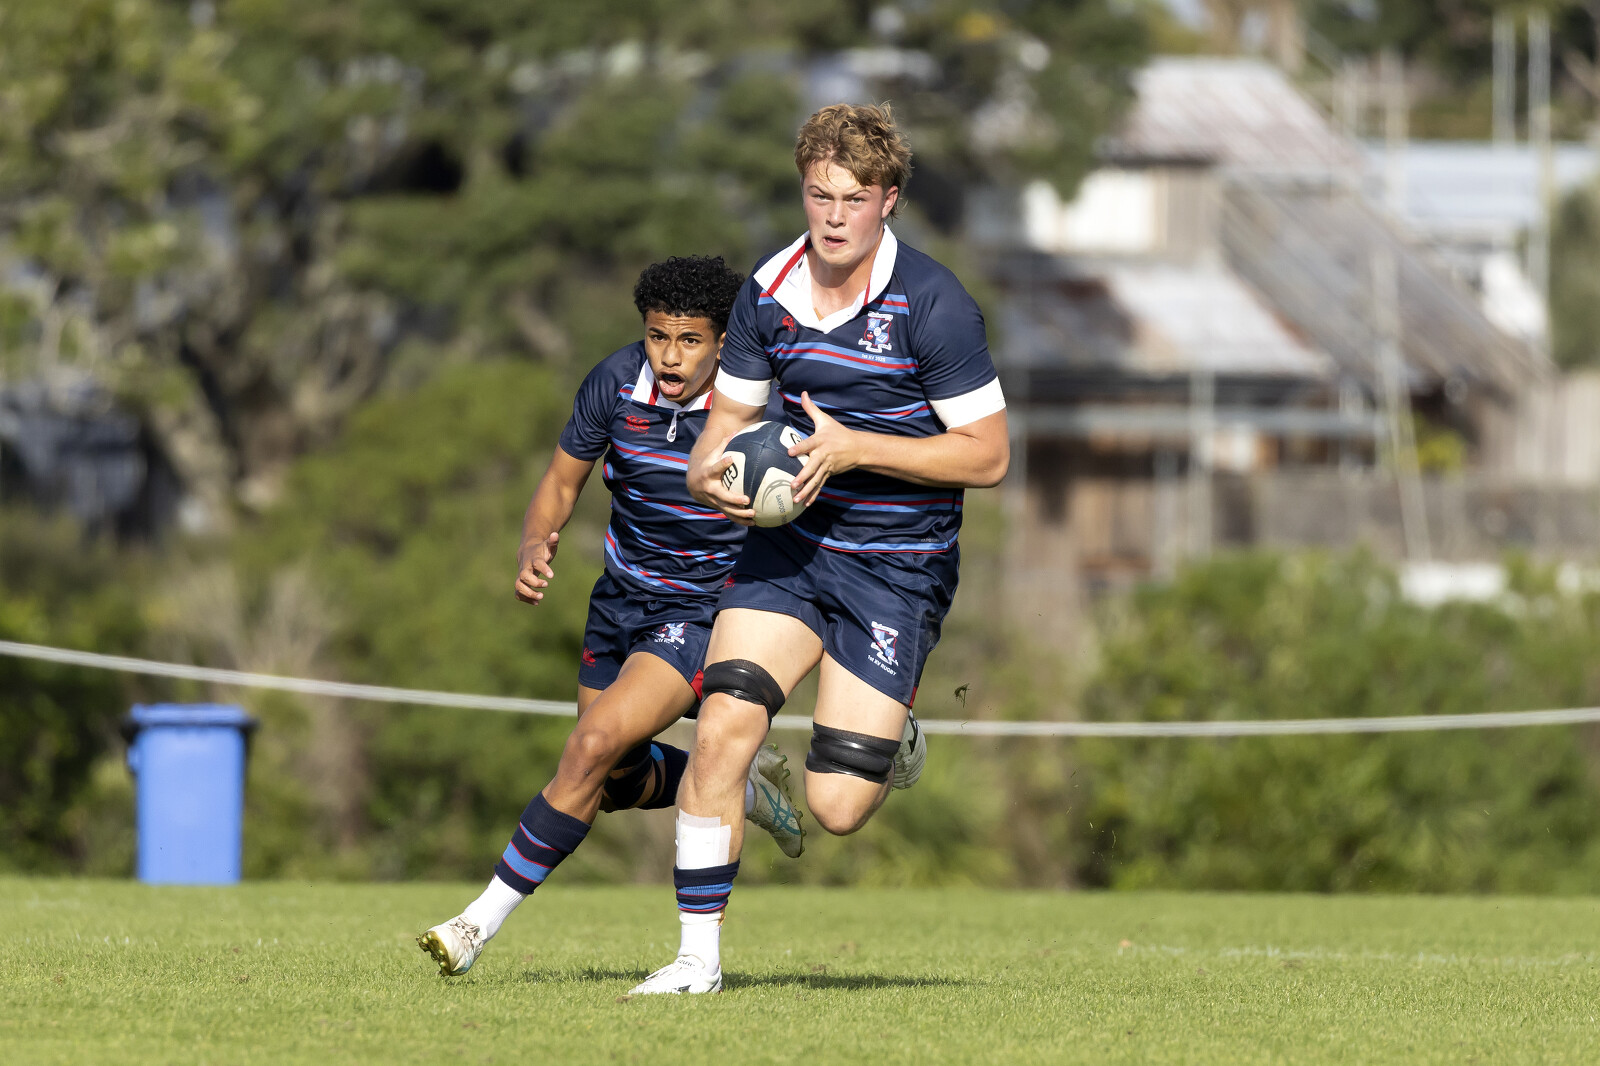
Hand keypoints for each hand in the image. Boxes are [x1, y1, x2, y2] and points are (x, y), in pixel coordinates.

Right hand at [514, 531, 559, 603]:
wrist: (527, 553)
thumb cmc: (540, 550)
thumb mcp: (547, 545)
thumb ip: (552, 542)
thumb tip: (555, 534)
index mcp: (533, 559)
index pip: (537, 563)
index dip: (544, 569)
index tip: (552, 576)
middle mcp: (525, 568)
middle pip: (523, 576)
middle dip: (534, 582)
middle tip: (546, 585)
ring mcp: (521, 576)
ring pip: (518, 586)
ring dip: (528, 593)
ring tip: (541, 597)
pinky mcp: (520, 583)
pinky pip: (518, 594)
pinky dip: (525, 599)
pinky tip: (537, 603)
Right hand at [687, 434, 756, 525]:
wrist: (694, 483)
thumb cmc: (708, 464)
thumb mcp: (713, 454)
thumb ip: (725, 444)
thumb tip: (738, 430)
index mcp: (709, 473)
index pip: (715, 467)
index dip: (722, 463)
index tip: (730, 459)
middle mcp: (710, 488)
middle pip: (722, 495)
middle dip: (733, 498)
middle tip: (746, 500)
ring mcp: (714, 500)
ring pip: (726, 509)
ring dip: (739, 514)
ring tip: (753, 514)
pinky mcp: (718, 507)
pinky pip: (730, 515)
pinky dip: (741, 520)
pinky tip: (754, 522)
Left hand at [788, 392, 860, 506]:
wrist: (858, 448)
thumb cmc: (837, 432)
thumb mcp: (825, 419)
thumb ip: (811, 408)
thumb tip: (802, 393)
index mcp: (821, 441)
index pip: (808, 444)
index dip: (799, 448)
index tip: (789, 452)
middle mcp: (824, 455)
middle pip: (812, 467)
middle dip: (803, 476)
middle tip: (792, 484)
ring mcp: (827, 467)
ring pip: (815, 480)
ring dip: (806, 490)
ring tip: (796, 499)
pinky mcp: (829, 474)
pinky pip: (820, 486)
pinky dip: (813, 495)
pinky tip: (805, 504)